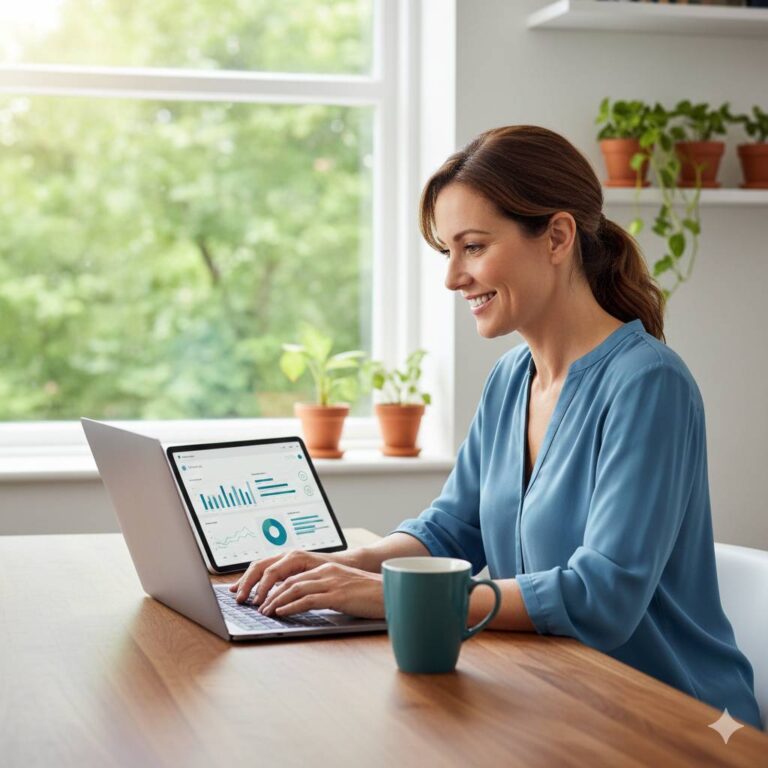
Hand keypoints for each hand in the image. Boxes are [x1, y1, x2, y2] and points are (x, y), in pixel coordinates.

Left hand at [256, 561, 383, 618]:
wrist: (391, 594)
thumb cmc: (369, 594)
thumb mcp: (344, 588)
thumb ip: (326, 591)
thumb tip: (307, 602)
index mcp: (327, 568)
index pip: (293, 574)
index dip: (275, 584)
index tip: (262, 595)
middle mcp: (326, 572)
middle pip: (289, 579)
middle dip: (270, 593)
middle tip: (258, 605)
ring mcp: (331, 582)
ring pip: (295, 588)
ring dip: (276, 601)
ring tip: (265, 612)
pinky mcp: (337, 595)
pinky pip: (308, 599)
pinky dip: (291, 606)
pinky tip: (282, 612)